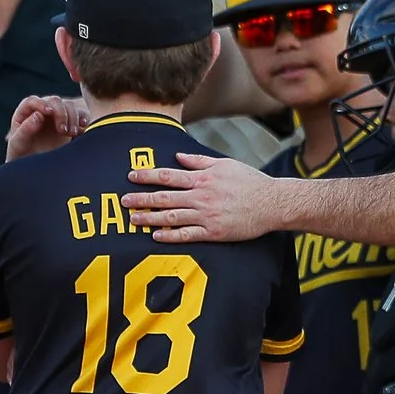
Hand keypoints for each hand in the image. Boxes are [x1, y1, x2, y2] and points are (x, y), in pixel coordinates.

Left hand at [6, 95, 86, 160]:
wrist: (35, 170)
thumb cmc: (22, 156)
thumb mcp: (19, 145)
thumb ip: (26, 129)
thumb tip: (38, 115)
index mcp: (25, 113)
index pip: (33, 101)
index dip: (42, 104)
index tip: (49, 112)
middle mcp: (42, 110)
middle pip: (55, 101)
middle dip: (61, 113)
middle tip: (62, 131)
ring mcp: (57, 115)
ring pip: (69, 106)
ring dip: (73, 117)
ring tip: (71, 134)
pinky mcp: (69, 123)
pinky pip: (80, 115)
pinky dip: (84, 119)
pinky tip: (84, 127)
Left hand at [122, 152, 285, 242]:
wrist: (271, 203)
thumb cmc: (249, 182)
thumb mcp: (224, 164)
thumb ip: (199, 162)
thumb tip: (179, 156)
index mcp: (203, 178)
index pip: (168, 176)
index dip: (148, 176)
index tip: (131, 176)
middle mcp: (201, 196)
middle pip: (165, 197)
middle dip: (142, 199)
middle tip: (123, 201)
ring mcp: (206, 216)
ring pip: (172, 217)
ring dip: (151, 218)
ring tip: (134, 219)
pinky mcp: (213, 232)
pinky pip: (187, 235)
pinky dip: (171, 236)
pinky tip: (156, 236)